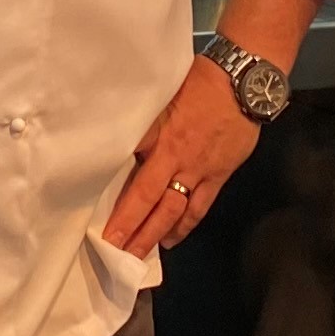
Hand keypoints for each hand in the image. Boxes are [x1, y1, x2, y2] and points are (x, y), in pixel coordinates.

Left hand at [101, 57, 258, 254]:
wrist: (242, 81)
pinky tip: (171, 240)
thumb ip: (144, 121)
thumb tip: (119, 137)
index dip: (109, 191)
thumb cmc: (198, 81)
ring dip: (153, 233)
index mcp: (157, 135)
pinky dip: (184, 226)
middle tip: (111, 250)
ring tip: (135, 254)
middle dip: (128, 226)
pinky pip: (198, 207)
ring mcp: (198, 170)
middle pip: (146, 198)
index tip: (92, 209)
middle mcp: (174, 157)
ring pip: (172, 210)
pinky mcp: (218, 176)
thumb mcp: (162, 94)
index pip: (127, 169)